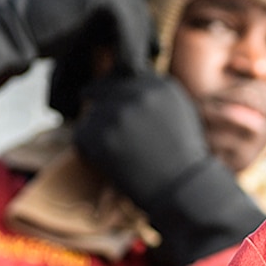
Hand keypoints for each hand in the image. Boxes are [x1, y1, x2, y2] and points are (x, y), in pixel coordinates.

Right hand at [1, 0, 154, 73]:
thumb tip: (128, 38)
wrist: (5, 36)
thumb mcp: (77, 26)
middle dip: (144, 31)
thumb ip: (99, 23)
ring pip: (131, 10)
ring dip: (137, 42)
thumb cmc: (35, 38)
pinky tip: (127, 68)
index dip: (139, 23)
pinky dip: (129, 44)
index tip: (149, 49)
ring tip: (135, 70)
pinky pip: (123, 18)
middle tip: (152, 57)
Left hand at [73, 74, 265, 265]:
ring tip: (120, 152)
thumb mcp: (181, 114)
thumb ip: (156, 96)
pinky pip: (82, 136)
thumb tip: (127, 84)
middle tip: (108, 128)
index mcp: (161, 85)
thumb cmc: (183, 158)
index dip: (119, 92)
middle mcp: (139, 93)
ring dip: (98, 131)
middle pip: (104, 90)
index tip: (116, 103)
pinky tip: (111, 162)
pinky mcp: (101, 134)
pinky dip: (90, 150)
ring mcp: (118, 113)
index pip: (127, 77)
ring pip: (92, 114)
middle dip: (102, 105)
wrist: (182, 189)